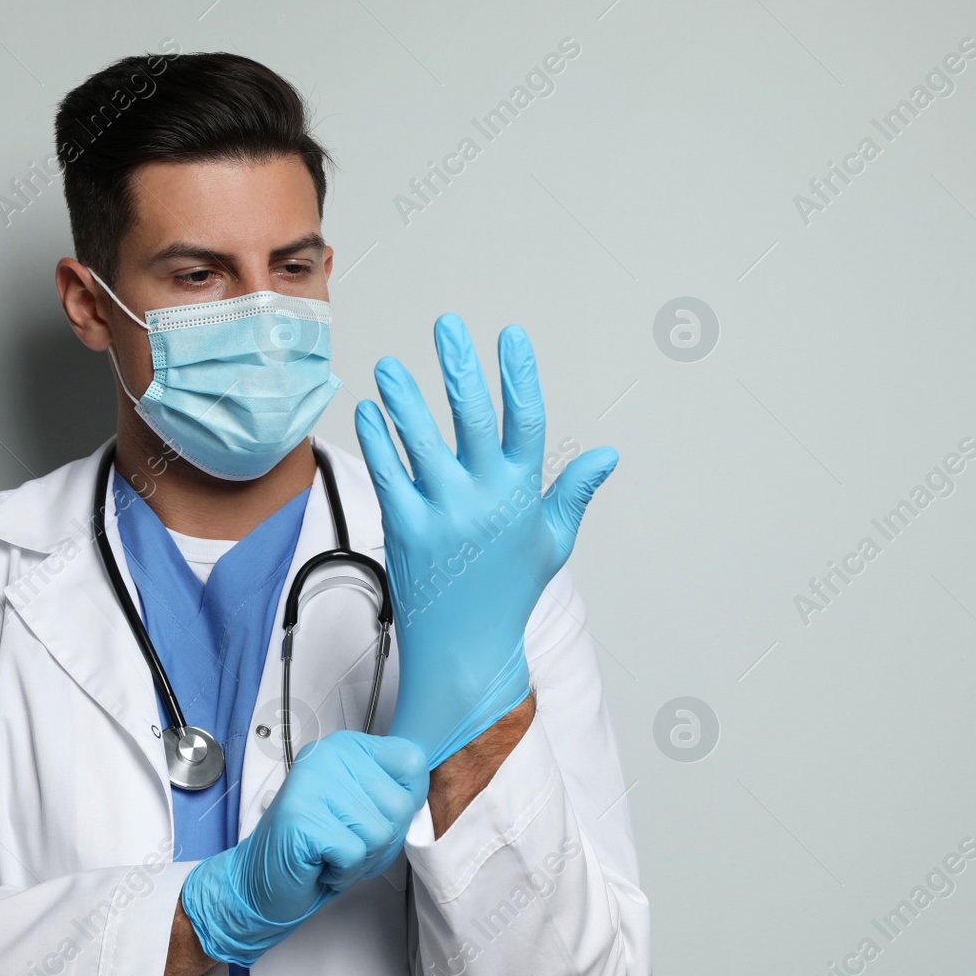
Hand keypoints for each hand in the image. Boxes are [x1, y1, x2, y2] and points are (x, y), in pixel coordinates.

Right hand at [180, 730, 427, 966]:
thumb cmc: (317, 847)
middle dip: (383, 841)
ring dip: (362, 859)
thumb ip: (391, 790)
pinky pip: (355, 854)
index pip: (412, 761)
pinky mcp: (302, 817)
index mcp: (348, 747)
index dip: (408, 801)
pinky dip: (344, 872)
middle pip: (401, 805)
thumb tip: (427, 787)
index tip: (377, 816)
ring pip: (381, 833)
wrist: (260, 881)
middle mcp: (329, 756)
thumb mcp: (362, 807)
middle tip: (347, 843)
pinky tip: (321, 864)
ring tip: (332, 853)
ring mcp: (313, 783)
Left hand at [354, 313, 617, 768]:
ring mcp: (443, 514)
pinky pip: (388, 473)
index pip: (526, 420)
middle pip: (472, 418)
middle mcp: (484, 499)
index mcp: (522, 496)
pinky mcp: (405, 529)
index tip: (510, 336)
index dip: (519, 375)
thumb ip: (573, 492)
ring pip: (420, 441)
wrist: (465, 650)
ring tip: (388, 365)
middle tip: (447, 325)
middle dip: (460, 367)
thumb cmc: (508, 594)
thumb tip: (608, 454)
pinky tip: (368, 411)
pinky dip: (376, 439)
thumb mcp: (551, 542)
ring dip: (403, 399)